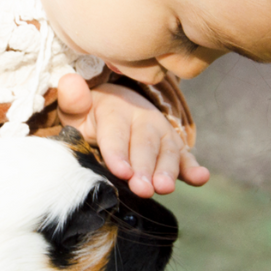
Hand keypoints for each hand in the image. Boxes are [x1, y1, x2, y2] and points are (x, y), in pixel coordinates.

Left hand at [56, 73, 208, 197]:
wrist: (115, 106)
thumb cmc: (91, 115)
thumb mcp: (77, 109)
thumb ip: (72, 100)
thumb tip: (69, 82)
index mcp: (116, 109)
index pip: (116, 132)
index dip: (118, 151)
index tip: (120, 171)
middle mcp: (143, 119)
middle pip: (144, 144)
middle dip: (144, 167)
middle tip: (142, 188)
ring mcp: (161, 132)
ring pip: (167, 151)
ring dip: (168, 170)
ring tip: (164, 188)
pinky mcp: (174, 147)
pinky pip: (185, 157)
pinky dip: (194, 168)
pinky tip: (201, 178)